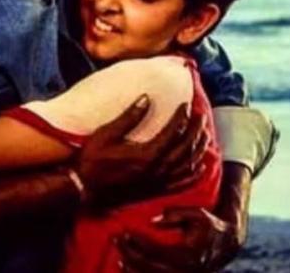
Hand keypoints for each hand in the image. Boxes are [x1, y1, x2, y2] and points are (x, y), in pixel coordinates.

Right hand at [74, 94, 207, 206]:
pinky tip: (199, 165)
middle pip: (185, 148)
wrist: (83, 188)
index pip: (173, 132)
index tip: (186, 105)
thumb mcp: (106, 134)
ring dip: (199, 149)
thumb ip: (129, 117)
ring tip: (205, 135)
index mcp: (146, 155)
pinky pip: (182, 183)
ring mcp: (158, 183)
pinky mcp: (156, 191)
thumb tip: (146, 98)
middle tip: (201, 116)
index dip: (181, 117)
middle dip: (196, 130)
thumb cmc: (92, 160)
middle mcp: (157, 170)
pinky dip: (194, 173)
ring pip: (188, 166)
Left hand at [117, 206, 243, 272]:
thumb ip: (176, 214)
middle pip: (150, 267)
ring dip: (133, 270)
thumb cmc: (209, 225)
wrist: (225, 245)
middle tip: (116, 240)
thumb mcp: (198, 214)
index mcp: (189, 256)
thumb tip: (152, 220)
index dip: (137, 243)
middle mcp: (186, 272)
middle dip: (130, 255)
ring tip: (119, 258)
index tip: (124, 232)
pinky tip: (129, 268)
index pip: (156, 252)